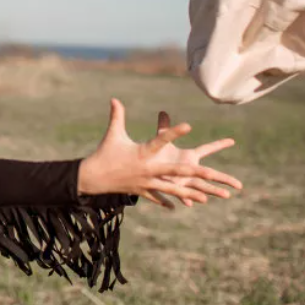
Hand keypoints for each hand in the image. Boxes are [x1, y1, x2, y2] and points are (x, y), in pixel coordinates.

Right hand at [78, 98, 241, 208]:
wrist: (94, 177)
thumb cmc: (105, 152)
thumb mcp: (113, 134)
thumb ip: (117, 116)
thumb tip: (114, 98)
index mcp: (142, 152)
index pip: (160, 140)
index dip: (174, 132)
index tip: (189, 125)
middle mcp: (147, 169)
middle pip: (174, 171)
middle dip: (193, 173)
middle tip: (210, 173)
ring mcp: (146, 182)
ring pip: (171, 189)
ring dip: (188, 193)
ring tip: (205, 198)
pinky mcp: (143, 191)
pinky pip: (158, 197)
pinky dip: (168, 200)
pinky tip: (182, 205)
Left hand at [154, 111, 235, 206]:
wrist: (146, 168)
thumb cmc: (155, 154)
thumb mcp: (160, 138)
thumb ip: (164, 126)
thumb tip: (163, 111)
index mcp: (189, 156)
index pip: (207, 149)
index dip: (219, 144)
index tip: (232, 140)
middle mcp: (191, 169)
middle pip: (212, 173)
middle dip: (225, 179)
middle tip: (239, 185)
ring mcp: (184, 180)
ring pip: (202, 187)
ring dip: (214, 191)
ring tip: (227, 195)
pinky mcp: (176, 188)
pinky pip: (183, 195)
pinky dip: (187, 198)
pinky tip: (193, 203)